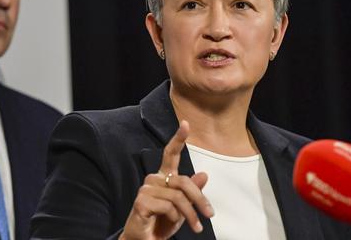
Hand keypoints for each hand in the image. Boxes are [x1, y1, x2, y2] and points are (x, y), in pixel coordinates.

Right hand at [119, 121, 213, 239]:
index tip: (185, 124)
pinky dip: (174, 218)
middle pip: (183, 181)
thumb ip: (192, 192)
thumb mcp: (183, 209)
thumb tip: (204, 174)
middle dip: (200, 199)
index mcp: (163, 177)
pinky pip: (168, 206)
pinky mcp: (141, 202)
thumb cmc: (162, 224)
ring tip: (196, 227)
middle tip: (209, 215)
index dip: (178, 139)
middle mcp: (153, 180)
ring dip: (190, 215)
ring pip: (178, 197)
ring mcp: (145, 190)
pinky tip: (168, 223)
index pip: (170, 154)